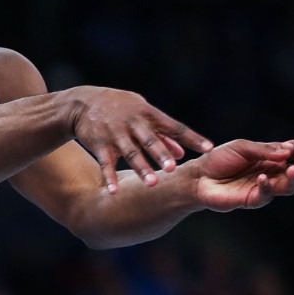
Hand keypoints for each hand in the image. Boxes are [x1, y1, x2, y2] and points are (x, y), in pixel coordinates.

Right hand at [69, 86, 212, 192]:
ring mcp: (116, 134)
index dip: (192, 137)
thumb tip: (183, 152)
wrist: (84, 103)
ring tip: (153, 184)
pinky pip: (106, 164)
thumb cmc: (121, 109)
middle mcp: (134, 124)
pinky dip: (109, 178)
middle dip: (162, 154)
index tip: (209, 149)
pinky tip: (114, 192)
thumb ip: (162, 134)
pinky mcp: (100, 144)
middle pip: (151, 140)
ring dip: (141, 168)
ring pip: (131, 153)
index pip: (175, 126)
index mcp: (149, 114)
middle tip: (174, 169)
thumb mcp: (142, 113)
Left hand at [189, 139, 293, 211]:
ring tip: (291, 169)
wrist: (199, 176)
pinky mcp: (253, 199)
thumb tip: (288, 152)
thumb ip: (264, 150)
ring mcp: (264, 187)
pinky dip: (267, 187)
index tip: (292, 148)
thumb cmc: (219, 159)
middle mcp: (272, 172)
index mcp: (272, 156)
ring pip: (289, 187)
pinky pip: (267, 196)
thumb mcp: (242, 147)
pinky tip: (262, 178)